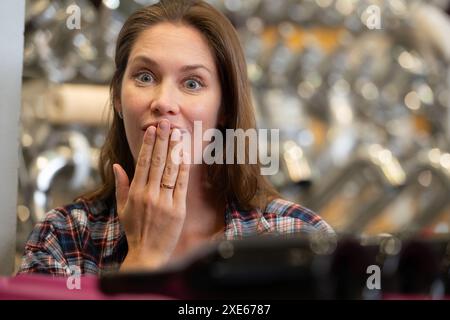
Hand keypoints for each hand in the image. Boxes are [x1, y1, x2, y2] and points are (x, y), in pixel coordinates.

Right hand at [113, 119, 189, 270]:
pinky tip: (185, 156)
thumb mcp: (122, 208)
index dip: (148, 145)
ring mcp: (164, 201)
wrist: (148, 253)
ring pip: (170, 170)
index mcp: (135, 193)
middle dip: (162, 141)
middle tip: (166, 124)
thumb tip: (117, 166)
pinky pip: (181, 185)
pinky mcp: (178, 209)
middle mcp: (149, 194)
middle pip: (157, 162)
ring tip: (177, 134)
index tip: (152, 130)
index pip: (143, 163)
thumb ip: (121, 185)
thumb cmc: (135, 230)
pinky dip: (183, 169)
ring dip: (174, 150)